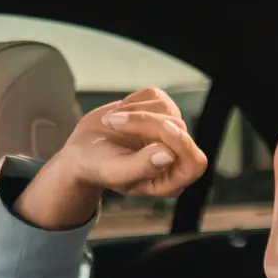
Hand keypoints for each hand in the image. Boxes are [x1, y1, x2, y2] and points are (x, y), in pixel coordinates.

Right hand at [14, 87, 209, 229]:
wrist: (83, 150)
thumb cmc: (97, 167)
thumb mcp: (114, 172)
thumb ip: (142, 167)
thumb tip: (169, 154)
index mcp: (169, 181)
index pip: (195, 162)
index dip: (181, 143)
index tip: (160, 128)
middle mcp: (175, 157)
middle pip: (177, 129)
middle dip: (144, 122)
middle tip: (113, 123)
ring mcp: (169, 132)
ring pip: (167, 110)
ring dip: (134, 111)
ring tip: (111, 122)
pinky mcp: (161, 110)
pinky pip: (155, 96)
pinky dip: (132, 101)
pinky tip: (119, 115)